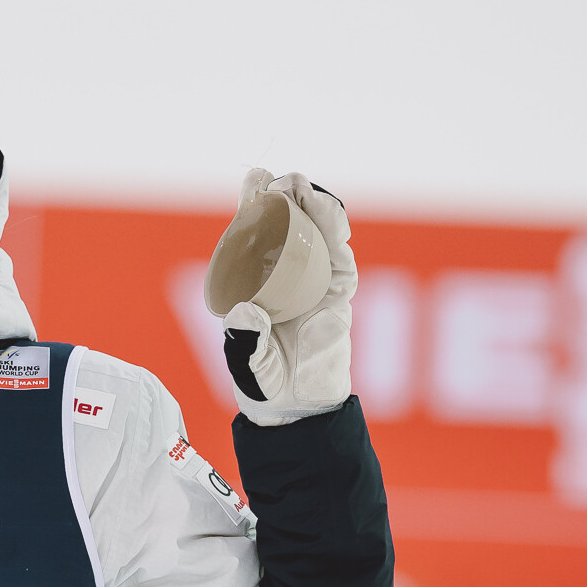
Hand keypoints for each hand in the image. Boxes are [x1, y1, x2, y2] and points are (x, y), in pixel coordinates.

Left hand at [221, 169, 355, 425]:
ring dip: (312, 207)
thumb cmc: (265, 385)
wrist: (301, 409)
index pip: (252, 237)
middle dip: (284, 196)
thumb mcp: (247, 364)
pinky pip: (340, 258)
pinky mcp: (339, 294)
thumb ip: (245, 344)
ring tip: (303, 186)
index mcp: (253, 284)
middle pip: (285, 226)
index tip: (253, 179)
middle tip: (278, 177)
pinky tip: (329, 213)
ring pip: (316, 235)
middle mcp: (282, 277)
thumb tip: (245, 312)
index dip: (253, 206)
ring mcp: (313, 282)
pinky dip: (336, 233)